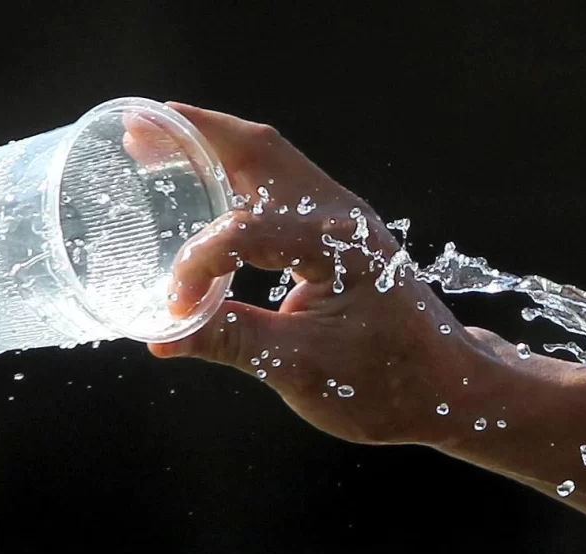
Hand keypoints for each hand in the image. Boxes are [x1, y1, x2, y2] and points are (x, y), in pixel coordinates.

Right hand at [147, 106, 489, 446]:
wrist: (448, 388)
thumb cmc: (387, 383)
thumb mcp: (302, 370)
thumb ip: (231, 342)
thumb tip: (163, 337)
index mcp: (336, 246)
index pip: (243, 233)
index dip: (198, 266)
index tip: (175, 309)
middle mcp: (342, 215)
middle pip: (258, 151)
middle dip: (194, 137)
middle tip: (137, 134)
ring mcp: (345, 218)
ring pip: (271, 159)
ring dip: (215, 147)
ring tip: (159, 143)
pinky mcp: (341, 232)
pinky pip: (282, 183)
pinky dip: (238, 173)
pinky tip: (208, 184)